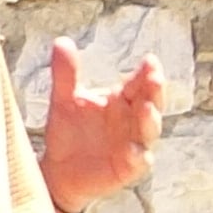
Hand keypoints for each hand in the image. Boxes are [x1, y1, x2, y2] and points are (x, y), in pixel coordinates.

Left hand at [40, 39, 166, 212]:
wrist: (58, 171)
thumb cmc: (68, 132)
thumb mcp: (64, 101)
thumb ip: (66, 74)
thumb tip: (61, 41)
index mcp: (123, 100)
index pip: (139, 82)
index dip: (147, 72)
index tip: (150, 60)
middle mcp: (133, 119)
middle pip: (151, 102)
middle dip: (155, 91)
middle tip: (155, 78)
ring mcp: (135, 143)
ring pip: (149, 130)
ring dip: (149, 119)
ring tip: (145, 108)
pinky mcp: (129, 167)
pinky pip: (138, 161)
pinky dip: (137, 155)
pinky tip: (131, 150)